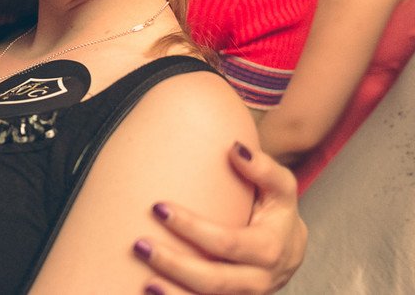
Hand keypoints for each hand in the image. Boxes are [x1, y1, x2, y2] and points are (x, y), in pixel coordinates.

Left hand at [135, 142, 305, 293]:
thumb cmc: (276, 210)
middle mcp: (261, 280)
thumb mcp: (281, 187)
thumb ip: (264, 168)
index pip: (228, 243)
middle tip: (140, 245)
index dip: (193, 229)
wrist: (288, 250)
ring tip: (143, 281)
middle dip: (176, 266)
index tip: (158, 208)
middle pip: (217, 281)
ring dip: (175, 294)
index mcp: (271, 249)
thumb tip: (235, 149)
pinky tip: (152, 293)